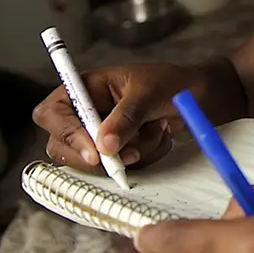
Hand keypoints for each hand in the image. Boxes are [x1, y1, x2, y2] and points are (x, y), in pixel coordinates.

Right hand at [32, 62, 214, 171]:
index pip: (51, 112)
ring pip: (93, 163)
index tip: (94, 151)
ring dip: (130, 154)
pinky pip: (119, 169)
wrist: (201, 97)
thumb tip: (103, 146)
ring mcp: (100, 136)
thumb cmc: (172, 83)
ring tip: (157, 130)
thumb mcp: (149, 92)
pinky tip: (160, 137)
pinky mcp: (118, 153)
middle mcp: (85, 114)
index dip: (65, 133)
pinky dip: (144, 158)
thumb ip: (126, 117)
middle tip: (131, 155)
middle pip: (61, 146)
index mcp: (85, 88)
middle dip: (97, 156)